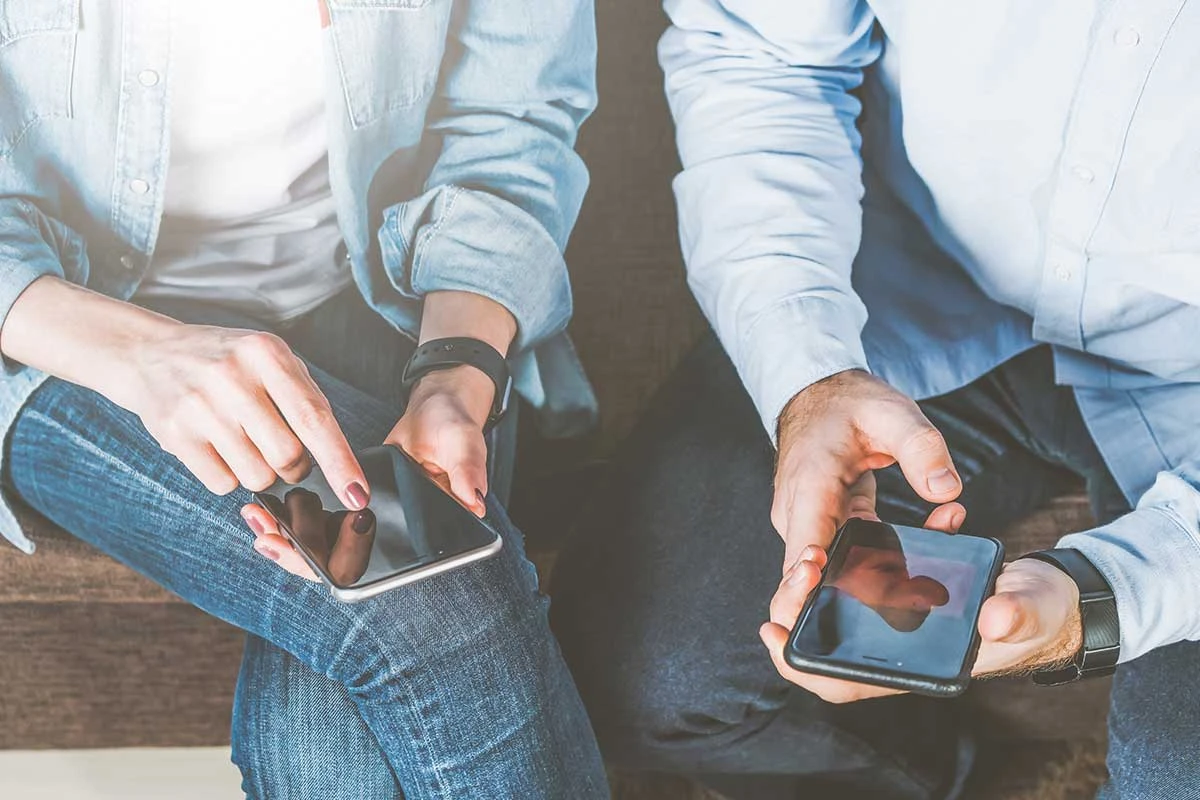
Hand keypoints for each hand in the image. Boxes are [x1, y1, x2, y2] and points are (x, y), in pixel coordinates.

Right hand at [114, 324, 367, 506]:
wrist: (150, 354)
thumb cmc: (227, 363)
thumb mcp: (269, 360)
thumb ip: (305, 399)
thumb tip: (339, 460)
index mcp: (267, 353)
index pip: (314, 417)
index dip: (340, 462)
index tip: (358, 494)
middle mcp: (232, 376)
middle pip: (287, 455)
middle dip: (296, 468)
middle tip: (284, 454)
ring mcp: (199, 405)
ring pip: (257, 476)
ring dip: (262, 473)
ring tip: (245, 443)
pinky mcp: (174, 434)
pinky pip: (222, 484)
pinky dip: (229, 476)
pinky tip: (218, 447)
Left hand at [239, 289, 512, 578]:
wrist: (441, 404)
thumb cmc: (455, 428)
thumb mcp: (463, 447)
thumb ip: (467, 473)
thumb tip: (475, 501)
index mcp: (414, 533)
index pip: (371, 565)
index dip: (333, 568)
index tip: (301, 555)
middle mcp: (385, 533)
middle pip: (335, 561)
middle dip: (296, 553)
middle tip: (266, 535)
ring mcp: (363, 518)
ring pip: (320, 542)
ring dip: (286, 534)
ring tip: (256, 517)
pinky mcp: (347, 497)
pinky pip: (316, 515)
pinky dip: (290, 513)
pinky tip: (264, 502)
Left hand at [759, 543, 1082, 703]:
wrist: (1046, 593)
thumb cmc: (1039, 612)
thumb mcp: (1034, 611)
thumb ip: (1017, 615)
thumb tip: (993, 619)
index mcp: (921, 665)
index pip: (847, 681)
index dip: (805, 665)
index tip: (774, 631)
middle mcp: (898, 645)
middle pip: (828, 640)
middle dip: (802, 609)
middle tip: (797, 569)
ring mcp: (898, 615)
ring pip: (840, 605)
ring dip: (824, 576)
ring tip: (814, 548)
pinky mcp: (903, 586)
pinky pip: (869, 571)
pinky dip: (866, 545)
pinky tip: (870, 517)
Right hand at [773, 370, 963, 571]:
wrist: (818, 397)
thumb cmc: (845, 404)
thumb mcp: (891, 412)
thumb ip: (920, 447)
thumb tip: (946, 490)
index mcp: (810, 488)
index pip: (803, 555)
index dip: (816, 588)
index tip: (854, 593)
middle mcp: (800, 516)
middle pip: (825, 578)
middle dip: (882, 588)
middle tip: (931, 588)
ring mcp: (808, 526)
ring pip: (843, 571)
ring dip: (897, 567)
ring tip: (946, 529)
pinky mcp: (824, 529)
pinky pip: (854, 555)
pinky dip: (893, 550)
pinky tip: (935, 525)